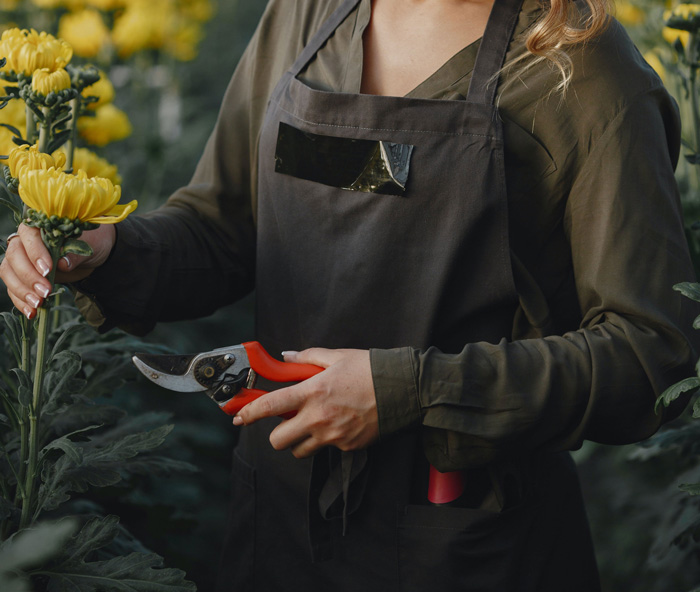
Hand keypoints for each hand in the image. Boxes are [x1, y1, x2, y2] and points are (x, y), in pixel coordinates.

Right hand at [0, 224, 115, 318]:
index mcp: (39, 226)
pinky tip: (32, 313)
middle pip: (14, 257)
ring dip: (21, 291)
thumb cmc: (91, 242)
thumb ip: (75, 253)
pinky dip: (20, 301)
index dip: (35, 253)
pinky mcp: (23, 276)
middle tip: (46, 291)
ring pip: (8, 273)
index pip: (29, 237)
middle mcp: (24, 241)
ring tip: (38, 303)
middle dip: (28, 276)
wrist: (94, 252)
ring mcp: (21, 259)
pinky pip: (14, 288)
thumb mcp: (90, 245)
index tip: (48, 270)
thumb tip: (62, 264)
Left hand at [233, 348, 378, 457]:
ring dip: (301, 441)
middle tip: (288, 421)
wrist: (404, 389)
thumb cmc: (371, 370)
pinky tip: (341, 424)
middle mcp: (318, 417)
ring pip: (300, 451)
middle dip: (279, 432)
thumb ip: (308, 357)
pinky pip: (328, 449)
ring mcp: (333, 436)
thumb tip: (288, 356)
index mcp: (313, 392)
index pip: (270, 406)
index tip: (239, 417)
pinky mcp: (348, 447)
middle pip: (279, 440)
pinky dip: (328, 440)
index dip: (249, 413)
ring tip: (315, 424)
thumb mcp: (337, 357)